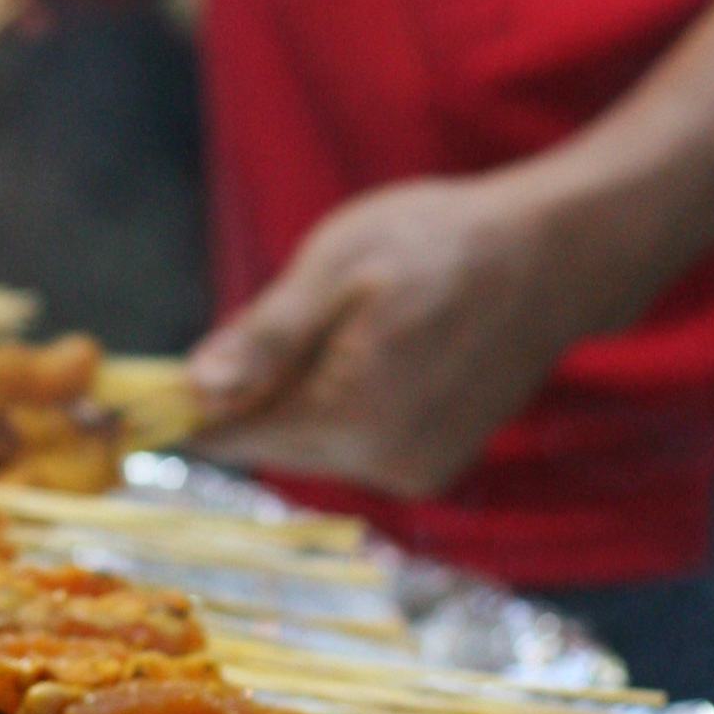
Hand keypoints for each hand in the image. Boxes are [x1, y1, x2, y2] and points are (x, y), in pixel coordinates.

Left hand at [186, 168, 674, 498]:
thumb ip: (264, 338)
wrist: (559, 252)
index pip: (232, 438)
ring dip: (306, 392)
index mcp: (350, 420)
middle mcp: (383, 467)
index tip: (154, 379)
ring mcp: (415, 472)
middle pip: (272, 441)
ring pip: (313, 441)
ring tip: (360, 320)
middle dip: (258, 388)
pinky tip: (386, 346)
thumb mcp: (338, 266)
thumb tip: (193, 392)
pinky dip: (348, 401)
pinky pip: (356, 441)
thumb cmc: (445, 241)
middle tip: (300, 310)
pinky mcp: (435, 465)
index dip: (189, 406)